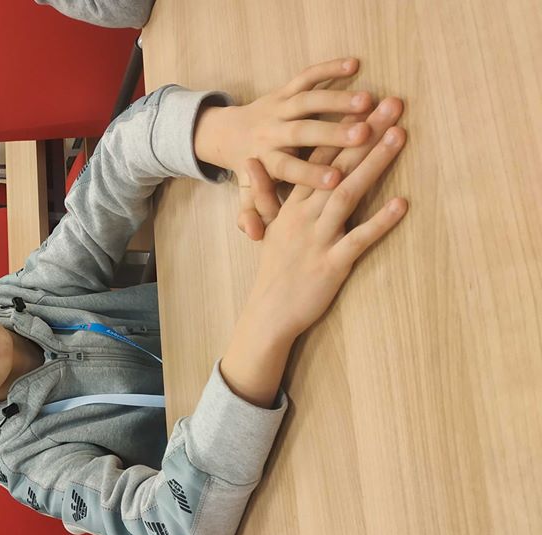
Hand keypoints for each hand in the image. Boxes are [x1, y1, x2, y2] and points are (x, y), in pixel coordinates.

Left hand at [193, 58, 374, 239]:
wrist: (229, 134)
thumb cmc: (251, 173)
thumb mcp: (249, 195)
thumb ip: (252, 213)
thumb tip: (251, 234)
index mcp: (266, 161)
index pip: (287, 168)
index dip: (309, 173)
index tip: (335, 180)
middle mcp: (271, 133)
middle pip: (300, 131)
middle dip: (331, 132)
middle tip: (364, 134)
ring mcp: (278, 108)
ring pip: (306, 100)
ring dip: (336, 99)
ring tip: (369, 101)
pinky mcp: (285, 89)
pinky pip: (306, 75)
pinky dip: (328, 68)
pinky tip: (355, 65)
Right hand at [241, 95, 407, 345]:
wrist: (269, 313)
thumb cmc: (275, 272)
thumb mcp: (265, 227)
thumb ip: (263, 193)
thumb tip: (250, 161)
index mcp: (291, 206)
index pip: (317, 158)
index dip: (341, 129)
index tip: (363, 103)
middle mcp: (304, 217)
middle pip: (336, 167)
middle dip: (364, 134)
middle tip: (391, 104)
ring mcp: (318, 239)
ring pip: (347, 194)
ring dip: (374, 163)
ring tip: (398, 135)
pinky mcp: (331, 265)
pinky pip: (358, 240)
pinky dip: (380, 222)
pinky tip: (402, 204)